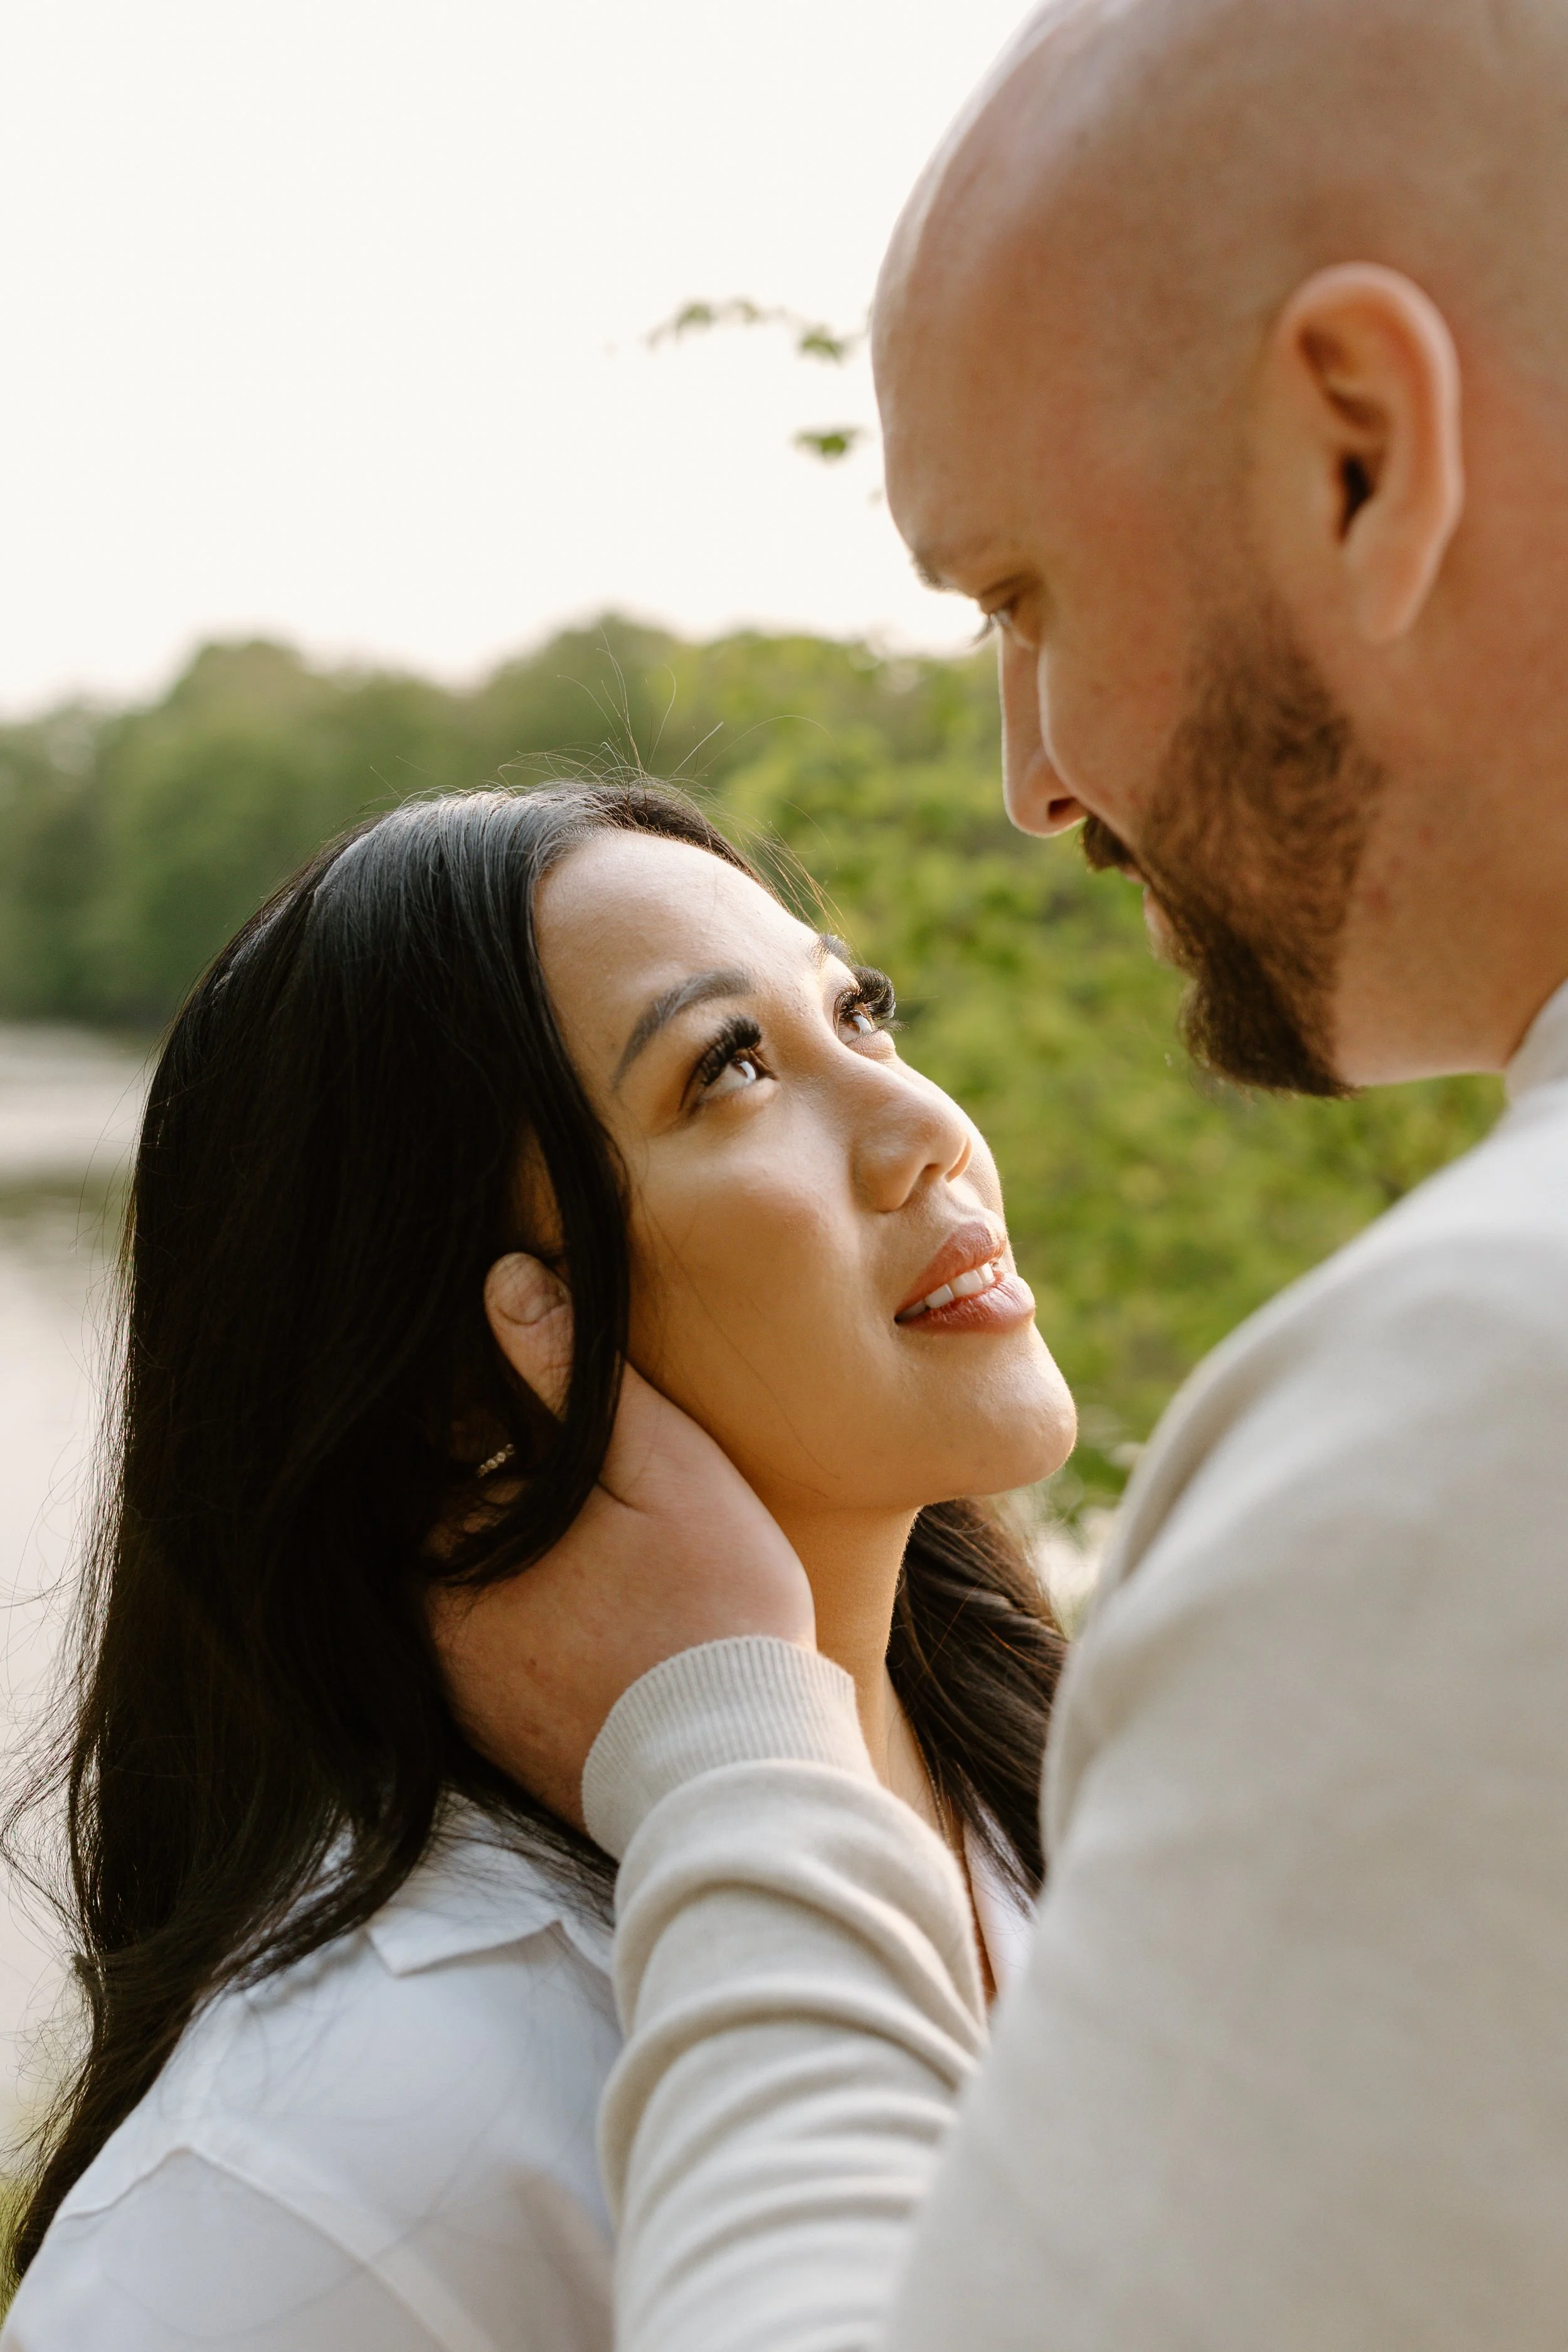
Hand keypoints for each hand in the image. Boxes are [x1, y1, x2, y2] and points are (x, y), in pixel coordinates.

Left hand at [428, 1254, 814, 1829]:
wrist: (742, 1774)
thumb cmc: (713, 1609)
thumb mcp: (659, 1465)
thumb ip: (574, 1373)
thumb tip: (503, 1278)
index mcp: (453, 1550)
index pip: (450, 1447)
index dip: (505, 1410)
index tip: (576, 1418)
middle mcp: (434, 1629)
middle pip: (463, 1519)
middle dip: (520, 1489)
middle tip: (616, 1495)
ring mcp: (467, 1695)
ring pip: (487, 1587)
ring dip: (537, 1559)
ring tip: (626, 1556)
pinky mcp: (505, 1741)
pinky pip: (508, 1653)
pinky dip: (547, 1626)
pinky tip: (620, 1618)